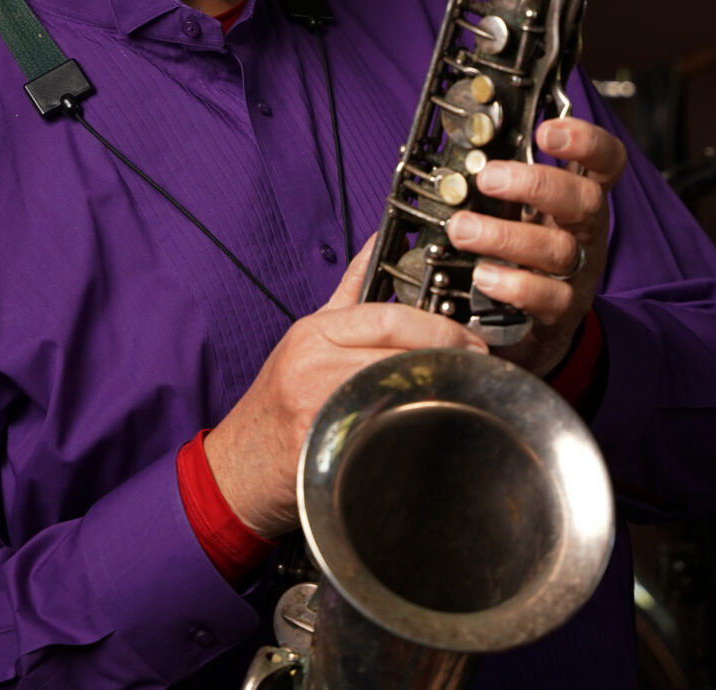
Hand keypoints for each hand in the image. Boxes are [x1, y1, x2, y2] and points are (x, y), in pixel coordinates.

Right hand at [205, 237, 487, 537]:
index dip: (439, 325)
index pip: (388, 315)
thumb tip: (378, 246)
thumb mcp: (308, 340)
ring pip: (395, 384)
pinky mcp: (323, 445)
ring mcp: (317, 403)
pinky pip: (383, 427)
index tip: (469, 337)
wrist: (238, 469)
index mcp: (314, 332)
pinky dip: (414, 422)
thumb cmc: (276, 406)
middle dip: (448, 351)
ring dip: (438, 385)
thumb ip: (348, 295)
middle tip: (477, 362)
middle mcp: (313, 361)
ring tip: (466, 389)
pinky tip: (436, 425)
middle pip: (397, 346)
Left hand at [443, 116, 626, 376]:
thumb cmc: (523, 258)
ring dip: (507, 235)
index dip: (586, 141)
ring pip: (560, 249)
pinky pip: (549, 298)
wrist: (534, 331)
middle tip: (487, 178)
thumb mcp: (522, 215)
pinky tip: (482, 276)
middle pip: (585, 201)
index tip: (546, 131)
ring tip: (462, 229)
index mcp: (578, 201)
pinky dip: (514, 284)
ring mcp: (578, 274)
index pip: (605, 163)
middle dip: (535, 184)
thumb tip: (462, 151)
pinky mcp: (562, 313)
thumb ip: (504, 185)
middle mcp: (586, 234)